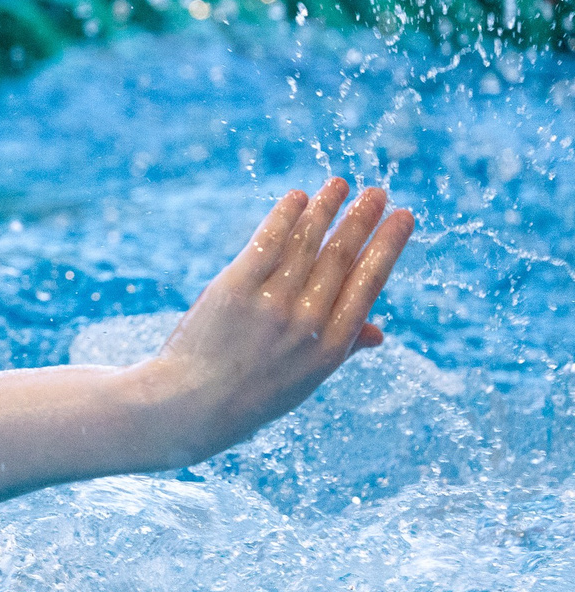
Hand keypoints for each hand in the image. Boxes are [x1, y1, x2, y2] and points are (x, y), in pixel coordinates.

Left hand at [145, 177, 413, 460]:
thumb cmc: (248, 396)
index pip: (369, 284)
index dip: (387, 246)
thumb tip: (378, 333)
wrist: (188, 407)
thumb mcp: (303, 381)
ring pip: (306, 244)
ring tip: (341, 185)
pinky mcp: (234, 289)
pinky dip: (284, 217)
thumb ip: (340, 349)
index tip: (403, 217)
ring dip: (326, 209)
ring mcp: (270, 304)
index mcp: (331, 346)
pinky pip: (266, 243)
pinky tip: (297, 196)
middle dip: (362, 220)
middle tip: (378, 192)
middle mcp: (306, 322)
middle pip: (340, 257)